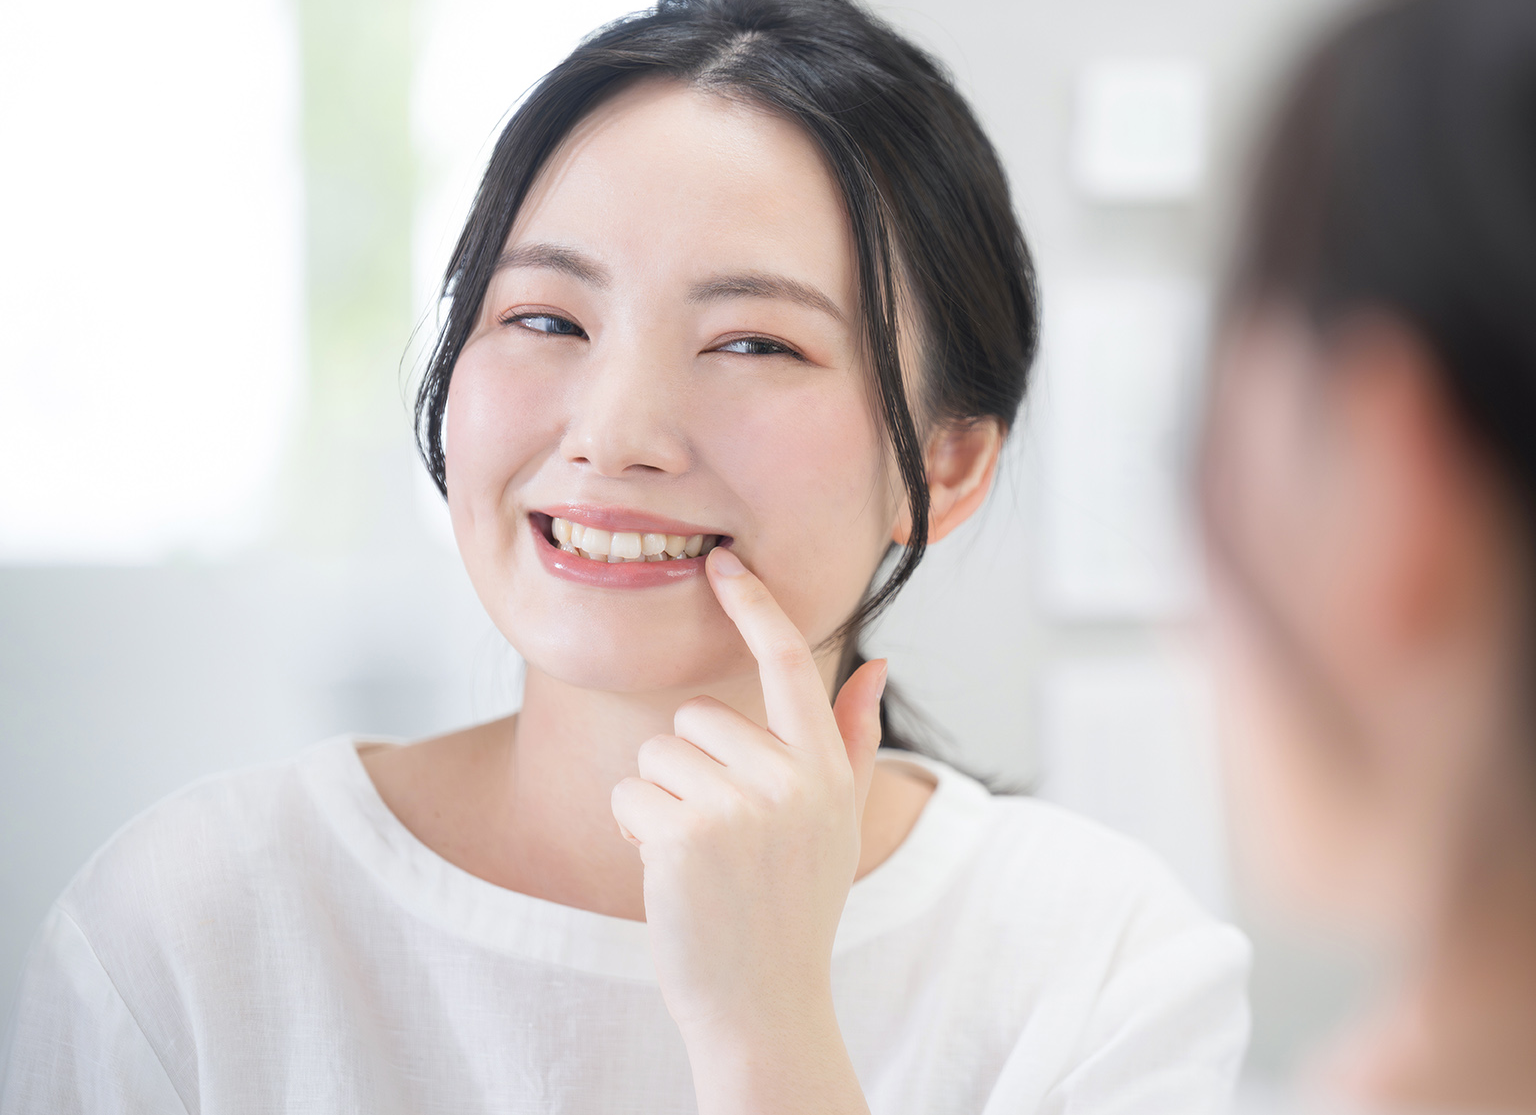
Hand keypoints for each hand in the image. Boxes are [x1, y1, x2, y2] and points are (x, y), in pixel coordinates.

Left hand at [609, 545, 883, 1109]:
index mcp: (826, 768)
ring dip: (659, 802)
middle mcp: (789, 778)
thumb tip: (877, 664)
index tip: (722, 563)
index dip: (753, 606)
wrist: (763, 1003)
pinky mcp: (686, 833)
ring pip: (657, 755)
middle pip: (698, 718)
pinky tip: (669, 875)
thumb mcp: (838, 820)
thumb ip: (852, 740)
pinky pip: (627, 796)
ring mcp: (739, 805)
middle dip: (689, 767)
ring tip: (696, 858)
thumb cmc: (795, 907)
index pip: (789, 663)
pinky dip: (633, 832)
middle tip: (718, 835)